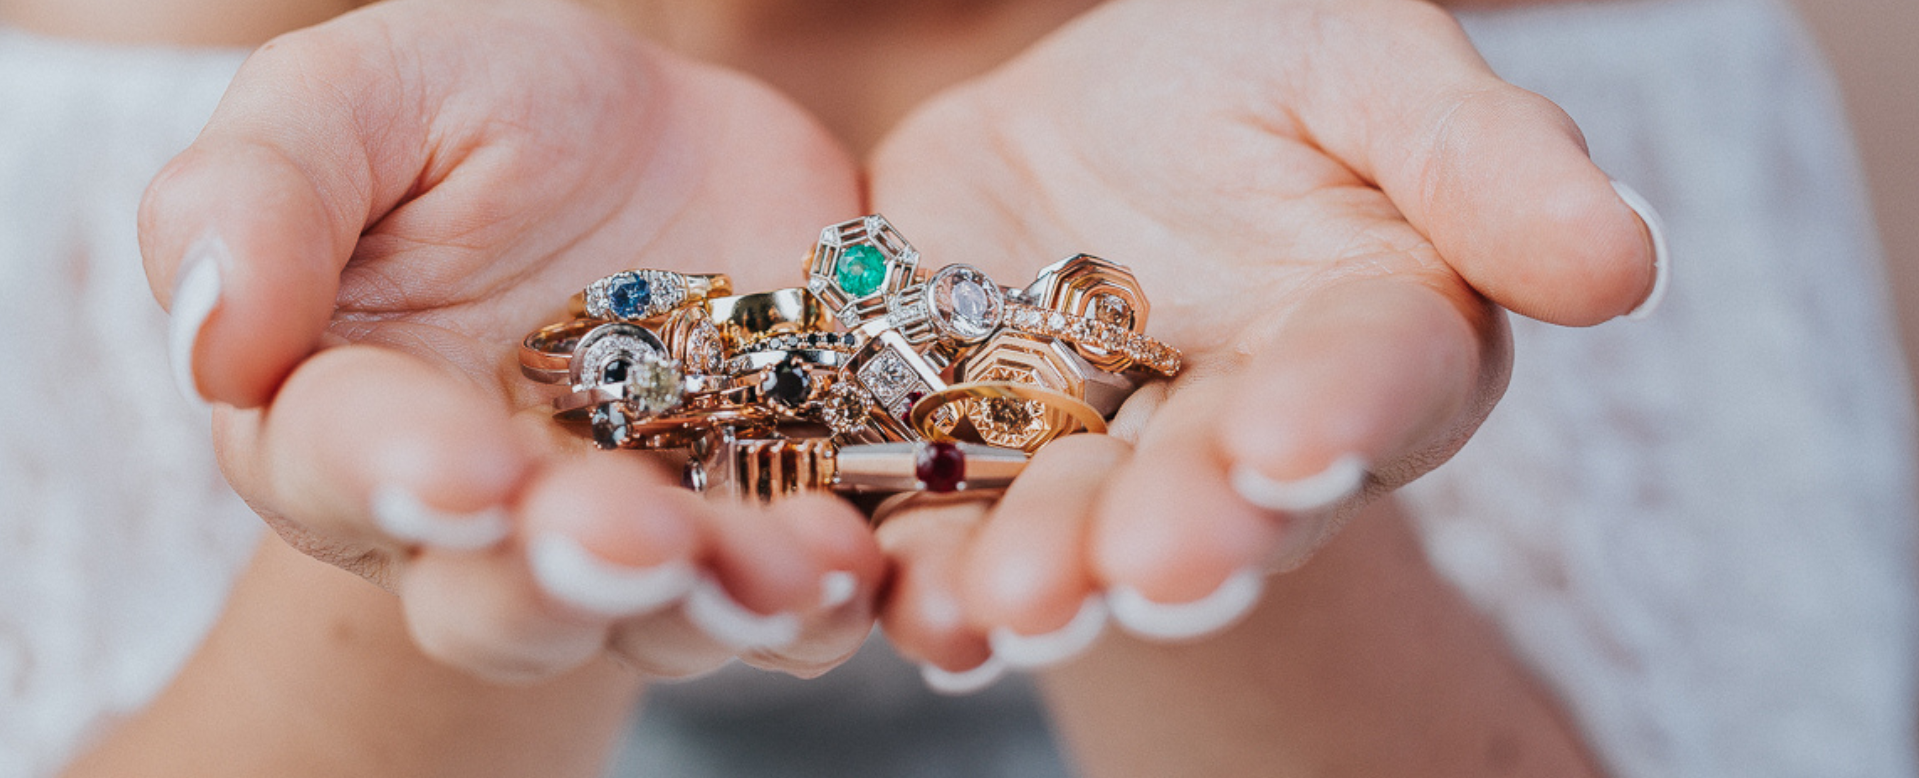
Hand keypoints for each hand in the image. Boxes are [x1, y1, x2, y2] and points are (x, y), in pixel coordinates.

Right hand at [139, 0, 882, 681]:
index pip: (341, 466)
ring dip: (708, 603)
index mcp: (347, 416)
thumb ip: (263, 188)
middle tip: (618, 533)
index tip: (456, 467)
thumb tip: (213, 338)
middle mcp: (482, 519)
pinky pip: (786, 607)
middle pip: (494, 597)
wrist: (672, 153)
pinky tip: (852, 564)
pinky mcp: (756, 537)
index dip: (393, 475)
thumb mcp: (373, 93)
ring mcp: (630, 540)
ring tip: (769, 567)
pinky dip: (820, 601)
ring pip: (652, 619)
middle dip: (555, 577)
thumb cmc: (492, 122)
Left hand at [863, 0, 1661, 681]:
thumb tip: (1621, 263)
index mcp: (1372, 334)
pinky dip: (930, 569)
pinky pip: (956, 524)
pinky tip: (912, 601)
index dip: (1337, 415)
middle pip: (1225, 492)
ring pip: (1085, 532)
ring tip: (1011, 605)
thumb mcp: (1361, 64)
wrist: (1088, 116)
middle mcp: (1247, 429)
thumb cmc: (1258, 75)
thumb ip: (1480, 155)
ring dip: (1052, 574)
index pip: (1371, 380)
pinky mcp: (980, 460)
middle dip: (1188, 533)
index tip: (1294, 447)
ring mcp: (1109, 459)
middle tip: (1151, 569)